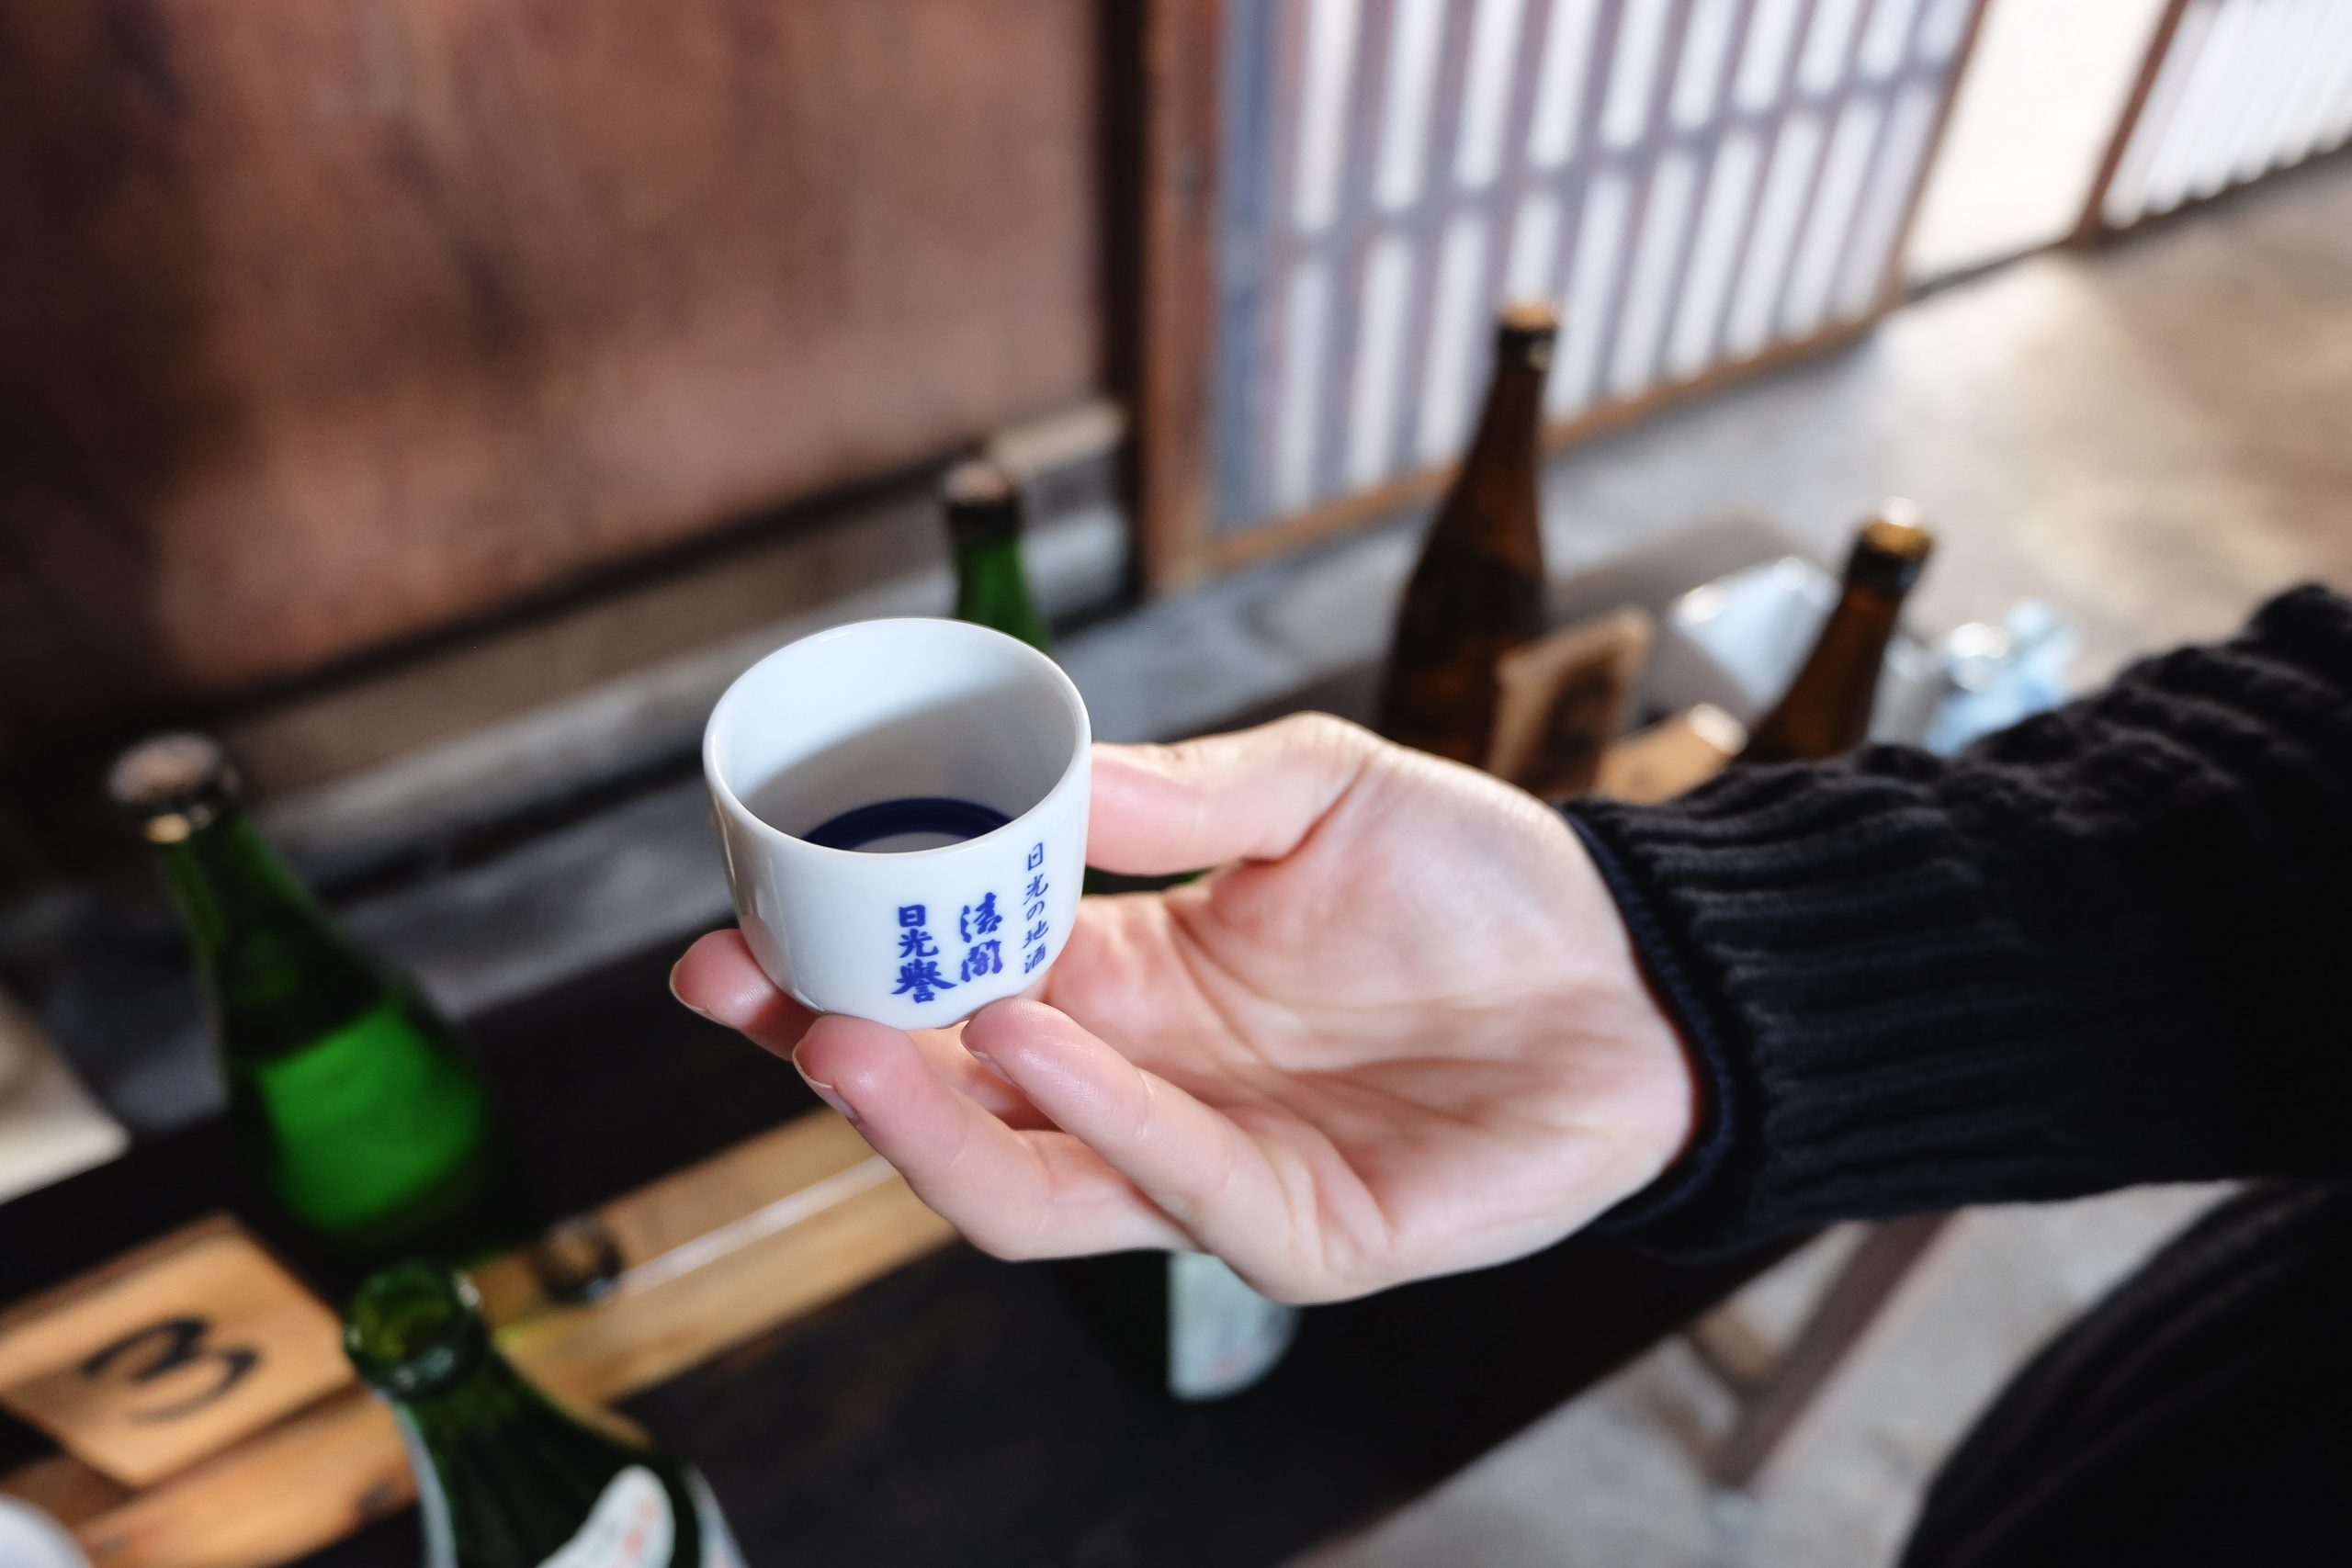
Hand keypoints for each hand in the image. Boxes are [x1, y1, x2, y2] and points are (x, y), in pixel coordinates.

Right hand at [671, 713, 1694, 1302]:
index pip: (954, 1000)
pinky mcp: (1312, 1236)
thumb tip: (1029, 767)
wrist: (1643, 963)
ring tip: (851, 1035)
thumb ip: (1180, 790)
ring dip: (933, 1119)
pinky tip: (1043, 1041)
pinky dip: (1109, 1126)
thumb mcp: (1319, 786)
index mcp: (1133, 989)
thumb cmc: (1485, 881)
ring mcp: (1223, 1174)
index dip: (840, 974)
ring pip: (1035, 1190)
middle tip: (741, 991)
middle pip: (960, 1110)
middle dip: (838, 1060)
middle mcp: (1153, 1094)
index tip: (735, 926)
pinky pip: (1186, 1198)